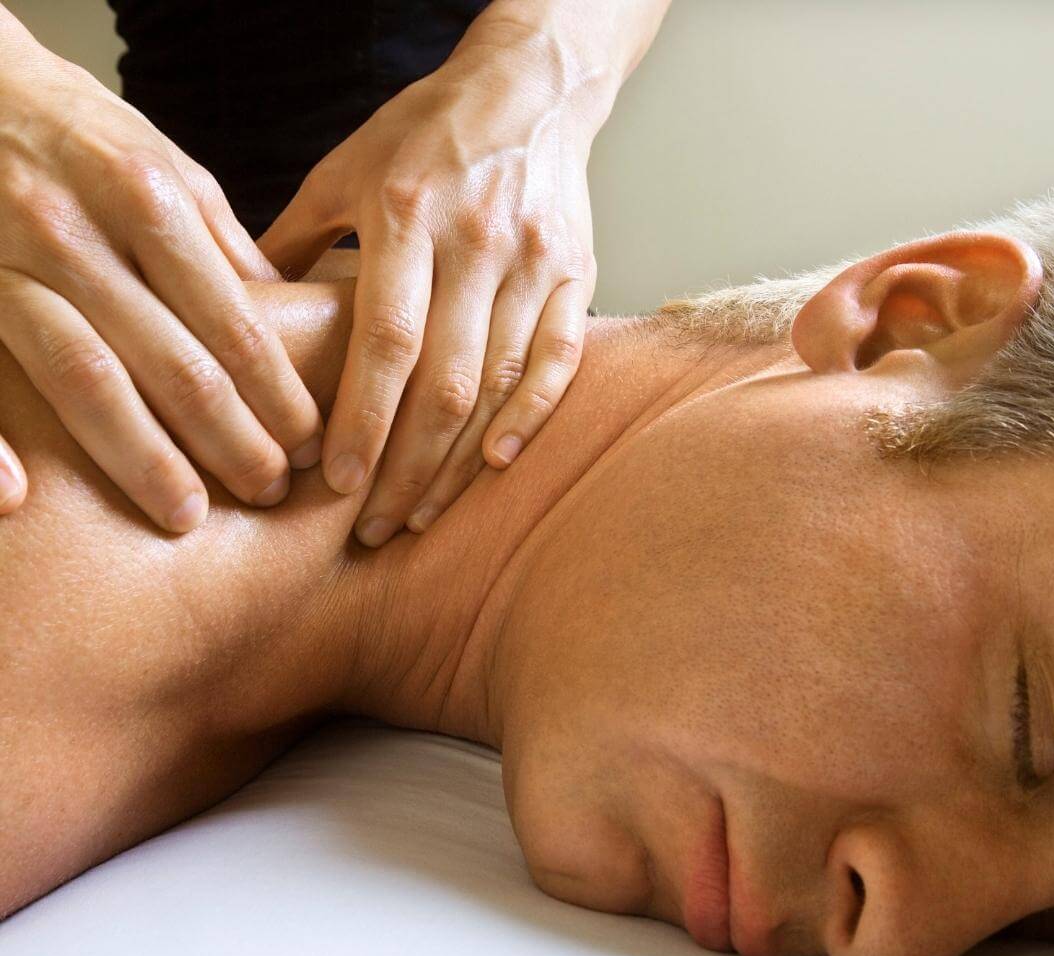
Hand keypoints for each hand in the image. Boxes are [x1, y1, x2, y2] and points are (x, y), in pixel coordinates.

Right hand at [0, 22, 322, 530]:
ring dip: (144, 460)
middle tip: (271, 492)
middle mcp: (80, 233)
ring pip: (87, 380)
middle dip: (234, 442)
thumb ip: (224, 247)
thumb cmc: (79, 135)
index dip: (281, 399)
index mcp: (149, 200)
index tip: (313, 447)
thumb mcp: (167, 168)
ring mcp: (7, 265)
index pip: (236, 327)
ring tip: (188, 516)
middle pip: (175, 365)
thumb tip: (292, 319)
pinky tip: (21, 500)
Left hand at [258, 28, 598, 545]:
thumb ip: (295, 240)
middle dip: (404, 466)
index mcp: (408, 213)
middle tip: (371, 527)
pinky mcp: (574, 276)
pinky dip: (530, 417)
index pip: (385, 340)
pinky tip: (498, 464)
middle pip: (444, 381)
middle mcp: (476, 243)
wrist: (530, 89)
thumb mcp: (345, 168)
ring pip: (498, 385)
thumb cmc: (427, 131)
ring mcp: (534, 263)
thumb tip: (238, 313)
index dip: (362, 419)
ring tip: (418, 515)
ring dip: (458, 462)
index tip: (335, 481)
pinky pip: (558, 361)